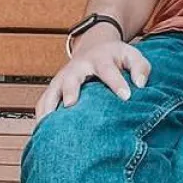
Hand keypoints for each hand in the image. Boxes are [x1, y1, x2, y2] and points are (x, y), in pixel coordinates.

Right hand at [35, 31, 149, 119]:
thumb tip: (141, 85)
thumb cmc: (117, 57)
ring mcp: (62, 79)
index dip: (116, 83)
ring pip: (51, 93)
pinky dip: (41, 117)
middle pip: (71, 79)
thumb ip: (141, 68)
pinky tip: (42, 135)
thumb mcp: (132, 55)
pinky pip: (43, 103)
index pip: (107, 70)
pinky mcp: (53, 89)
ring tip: (48, 128)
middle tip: (70, 104)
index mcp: (100, 59)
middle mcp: (77, 68)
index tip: (126, 97)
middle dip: (70, 90)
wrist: (95, 47)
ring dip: (48, 108)